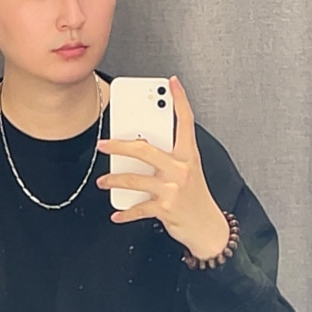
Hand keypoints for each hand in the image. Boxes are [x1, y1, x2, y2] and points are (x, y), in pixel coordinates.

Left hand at [95, 76, 229, 260]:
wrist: (208, 228)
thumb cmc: (195, 198)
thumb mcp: (188, 172)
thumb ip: (169, 157)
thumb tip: (140, 146)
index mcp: (188, 156)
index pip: (186, 122)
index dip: (180, 100)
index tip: (172, 83)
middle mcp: (181, 169)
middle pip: (145, 149)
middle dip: (120, 145)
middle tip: (104, 144)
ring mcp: (172, 189)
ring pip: (135, 179)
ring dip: (114, 180)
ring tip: (103, 181)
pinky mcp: (165, 208)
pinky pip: (138, 209)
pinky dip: (124, 212)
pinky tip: (116, 213)